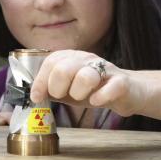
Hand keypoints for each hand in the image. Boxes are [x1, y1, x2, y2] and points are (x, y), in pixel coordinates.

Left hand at [30, 50, 146, 116]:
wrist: (128, 91)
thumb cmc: (93, 90)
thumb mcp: (68, 89)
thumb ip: (51, 90)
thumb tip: (32, 96)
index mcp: (72, 58)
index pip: (50, 62)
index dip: (40, 81)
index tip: (36, 97)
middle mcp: (87, 59)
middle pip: (64, 68)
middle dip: (57, 87)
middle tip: (63, 96)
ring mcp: (105, 69)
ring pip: (86, 76)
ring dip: (78, 92)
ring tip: (82, 98)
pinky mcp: (122, 82)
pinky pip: (111, 87)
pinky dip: (101, 97)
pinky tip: (96, 101)